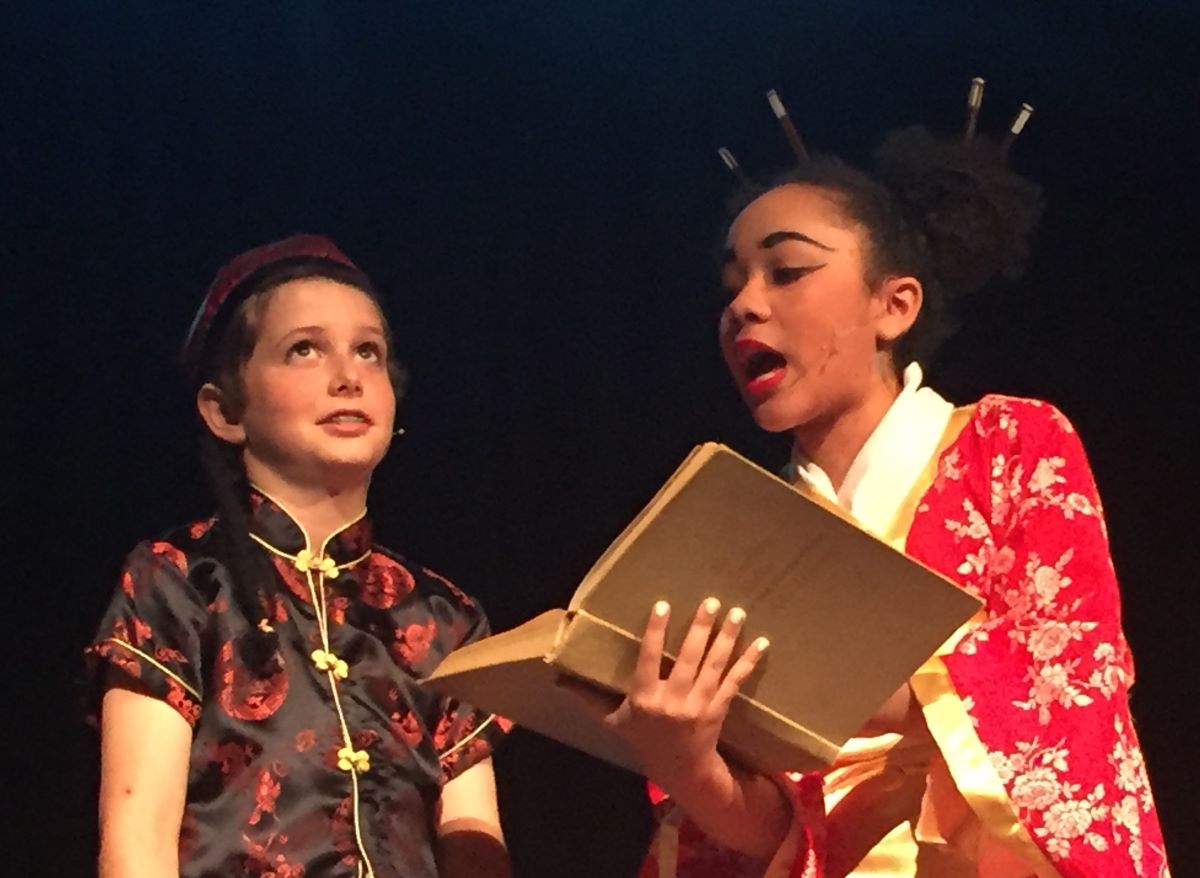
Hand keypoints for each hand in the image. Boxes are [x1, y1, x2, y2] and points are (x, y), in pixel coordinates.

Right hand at [605, 598, 768, 797]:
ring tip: (737, 613)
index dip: (655, 632)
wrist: (680, 770)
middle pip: (688, 658)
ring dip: (727, 638)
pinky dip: (748, 663)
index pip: (649, 658)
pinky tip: (761, 643)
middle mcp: (672, 701)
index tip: (662, 604)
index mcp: (645, 698)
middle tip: (710, 601)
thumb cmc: (644, 739)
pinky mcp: (718, 710)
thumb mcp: (613, 721)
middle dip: (700, 628)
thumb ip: (589, 698)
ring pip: (714, 666)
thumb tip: (558, 680)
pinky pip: (735, 682)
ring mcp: (698, 706)